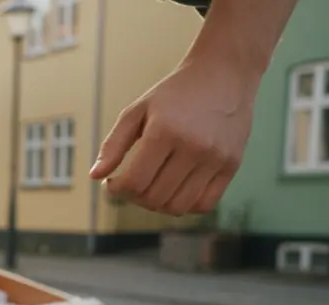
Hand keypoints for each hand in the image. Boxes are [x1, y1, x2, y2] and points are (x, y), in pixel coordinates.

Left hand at [89, 57, 258, 215]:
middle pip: (154, 198)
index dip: (116, 190)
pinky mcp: (233, 164)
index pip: (134, 183)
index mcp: (165, 132)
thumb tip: (95, 176)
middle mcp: (194, 147)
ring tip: (151, 187)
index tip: (112, 182)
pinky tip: (175, 189)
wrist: (224, 73)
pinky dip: (185, 205)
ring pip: (178, 207)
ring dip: (157, 205)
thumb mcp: (137, 110)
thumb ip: (113, 144)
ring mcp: (216, 158)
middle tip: (131, 184)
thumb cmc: (174, 93)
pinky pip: (205, 204)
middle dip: (133, 197)